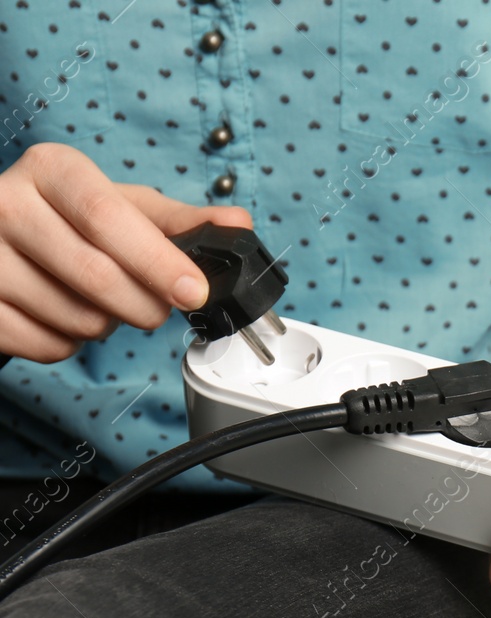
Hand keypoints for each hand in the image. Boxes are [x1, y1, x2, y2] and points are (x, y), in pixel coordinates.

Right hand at [0, 142, 251, 361]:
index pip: (107, 217)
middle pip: (96, 275)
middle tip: (156, 307)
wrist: (1, 242)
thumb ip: (182, 221)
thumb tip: (238, 226)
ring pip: (75, 318)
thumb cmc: (71, 221)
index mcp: (52, 170)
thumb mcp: (125, 208)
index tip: (194, 291)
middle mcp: (6, 204)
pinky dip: (72, 344)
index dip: (157, 261)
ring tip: (101, 302)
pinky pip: (47, 345)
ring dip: (108, 325)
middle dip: (144, 306)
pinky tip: (66, 316)